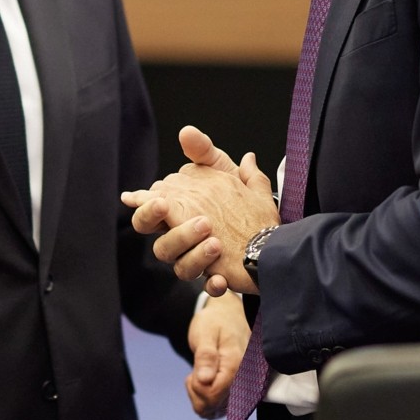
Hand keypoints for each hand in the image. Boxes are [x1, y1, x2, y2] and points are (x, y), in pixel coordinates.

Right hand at [121, 126, 278, 293]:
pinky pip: (210, 287)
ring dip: (194, 253)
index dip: (147, 208)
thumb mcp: (226, 173)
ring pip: (180, 267)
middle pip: (160, 245)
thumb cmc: (240, 201)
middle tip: (194, 219)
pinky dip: (214, 283)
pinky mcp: (218, 277)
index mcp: (178, 215)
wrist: (272, 232)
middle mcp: (183, 241)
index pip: (151, 213)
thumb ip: (206, 154)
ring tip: (215, 241)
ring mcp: (199, 261)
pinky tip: (222, 279)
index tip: (159, 201)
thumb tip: (187, 132)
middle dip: (173, 234)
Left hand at [185, 290, 250, 419]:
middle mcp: (243, 381)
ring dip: (200, 394)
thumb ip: (205, 356)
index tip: (195, 371)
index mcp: (236, 365)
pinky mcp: (237, 393)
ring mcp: (241, 389)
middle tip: (198, 369)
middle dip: (196, 391)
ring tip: (203, 372)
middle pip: (211, 406)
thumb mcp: (205, 333)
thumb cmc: (215, 323)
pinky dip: (206, 398)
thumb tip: (205, 380)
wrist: (228, 316)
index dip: (196, 386)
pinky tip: (207, 380)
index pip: (212, 395)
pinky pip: (216, 409)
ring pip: (212, 411)